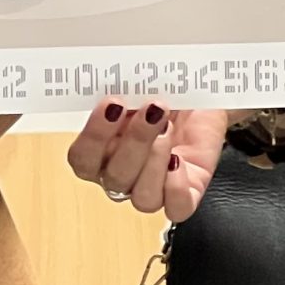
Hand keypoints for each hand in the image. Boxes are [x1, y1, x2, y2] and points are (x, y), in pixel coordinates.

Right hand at [66, 99, 225, 222]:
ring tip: (167, 128)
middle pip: (115, 178)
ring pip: (143, 198)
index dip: (94, 135)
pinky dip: (176, 187)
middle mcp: (123, 176)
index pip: (83, 159)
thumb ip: (123, 86)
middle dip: (134, 141)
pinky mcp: (185, 195)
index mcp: (102, 151)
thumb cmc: (166, 91)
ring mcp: (154, 189)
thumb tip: (117, 76)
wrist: (202, 95)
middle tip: (152, 109)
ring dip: (154, 160)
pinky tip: (179, 161)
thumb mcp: (142, 83)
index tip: (113, 104)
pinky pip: (177, 208)